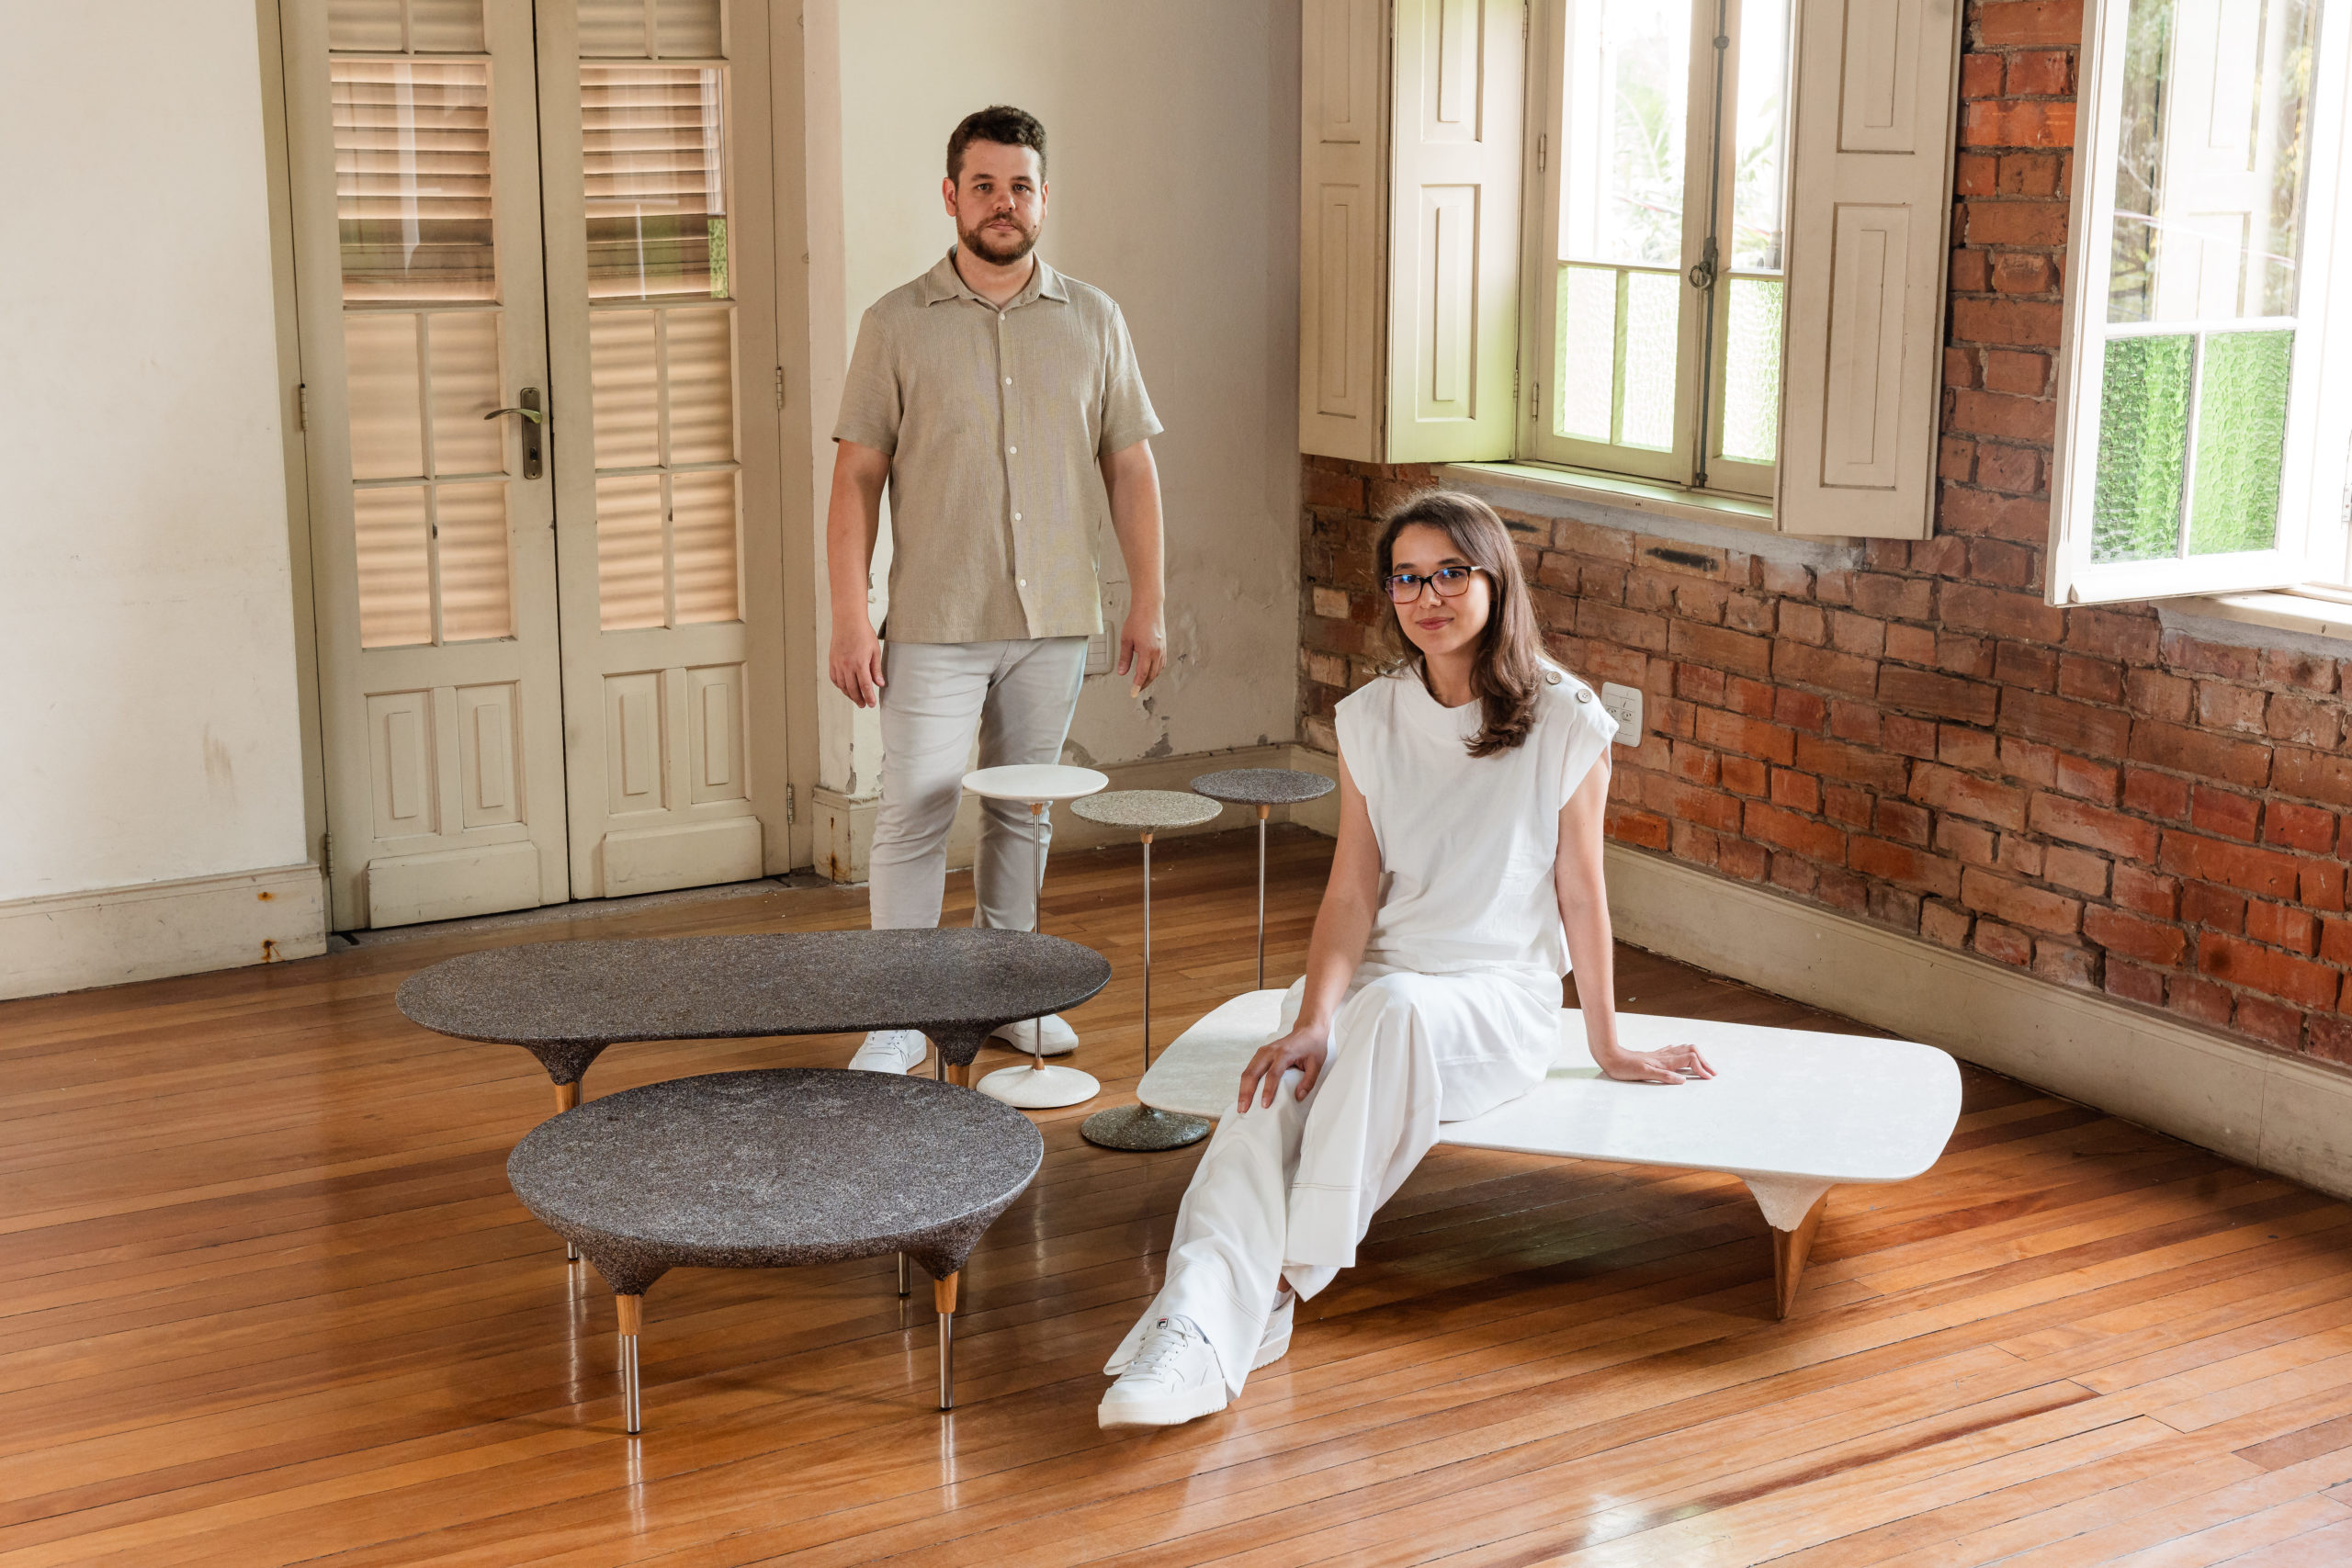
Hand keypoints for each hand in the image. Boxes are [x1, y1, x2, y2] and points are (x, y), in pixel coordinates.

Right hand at [829, 618, 884, 707]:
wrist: (848, 621)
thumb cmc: (863, 633)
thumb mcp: (875, 651)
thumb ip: (876, 669)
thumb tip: (880, 684)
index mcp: (860, 663)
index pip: (865, 686)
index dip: (869, 697)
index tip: (872, 704)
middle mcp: (847, 666)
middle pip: (853, 689)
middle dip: (859, 699)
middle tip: (863, 705)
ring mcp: (838, 664)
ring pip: (842, 686)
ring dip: (849, 695)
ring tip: (856, 699)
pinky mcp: (832, 661)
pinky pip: (834, 678)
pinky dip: (839, 686)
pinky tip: (845, 688)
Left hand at [1118, 600, 1166, 695]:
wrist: (1149, 607)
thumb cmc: (1137, 620)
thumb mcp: (1126, 640)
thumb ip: (1124, 658)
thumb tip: (1122, 672)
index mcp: (1147, 651)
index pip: (1142, 674)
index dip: (1137, 685)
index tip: (1133, 693)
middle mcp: (1157, 652)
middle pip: (1151, 675)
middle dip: (1143, 684)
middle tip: (1136, 689)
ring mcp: (1162, 649)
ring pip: (1158, 670)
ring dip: (1150, 678)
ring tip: (1142, 682)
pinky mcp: (1164, 646)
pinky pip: (1162, 663)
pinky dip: (1156, 670)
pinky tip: (1151, 671)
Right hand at [1236, 1022, 1329, 1112]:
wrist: (1308, 1029)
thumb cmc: (1313, 1047)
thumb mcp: (1316, 1064)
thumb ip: (1308, 1081)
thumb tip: (1298, 1097)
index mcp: (1284, 1053)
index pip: (1272, 1074)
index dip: (1268, 1090)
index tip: (1264, 1105)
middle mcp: (1270, 1051)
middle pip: (1253, 1072)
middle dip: (1246, 1092)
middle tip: (1243, 1109)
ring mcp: (1263, 1051)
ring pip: (1247, 1071)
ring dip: (1242, 1089)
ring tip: (1241, 1106)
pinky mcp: (1260, 1054)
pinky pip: (1249, 1069)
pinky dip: (1245, 1083)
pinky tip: (1244, 1095)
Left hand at [1595, 1043, 1715, 1084]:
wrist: (1609, 1056)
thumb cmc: (1624, 1067)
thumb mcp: (1644, 1074)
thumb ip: (1664, 1076)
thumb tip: (1683, 1080)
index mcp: (1664, 1061)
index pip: (1691, 1059)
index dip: (1702, 1068)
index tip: (1708, 1078)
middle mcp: (1664, 1056)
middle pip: (1692, 1052)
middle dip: (1704, 1061)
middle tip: (1713, 1073)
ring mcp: (1659, 1055)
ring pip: (1684, 1050)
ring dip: (1697, 1056)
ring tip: (1704, 1065)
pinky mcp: (1653, 1056)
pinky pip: (1672, 1051)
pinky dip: (1683, 1053)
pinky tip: (1680, 1054)